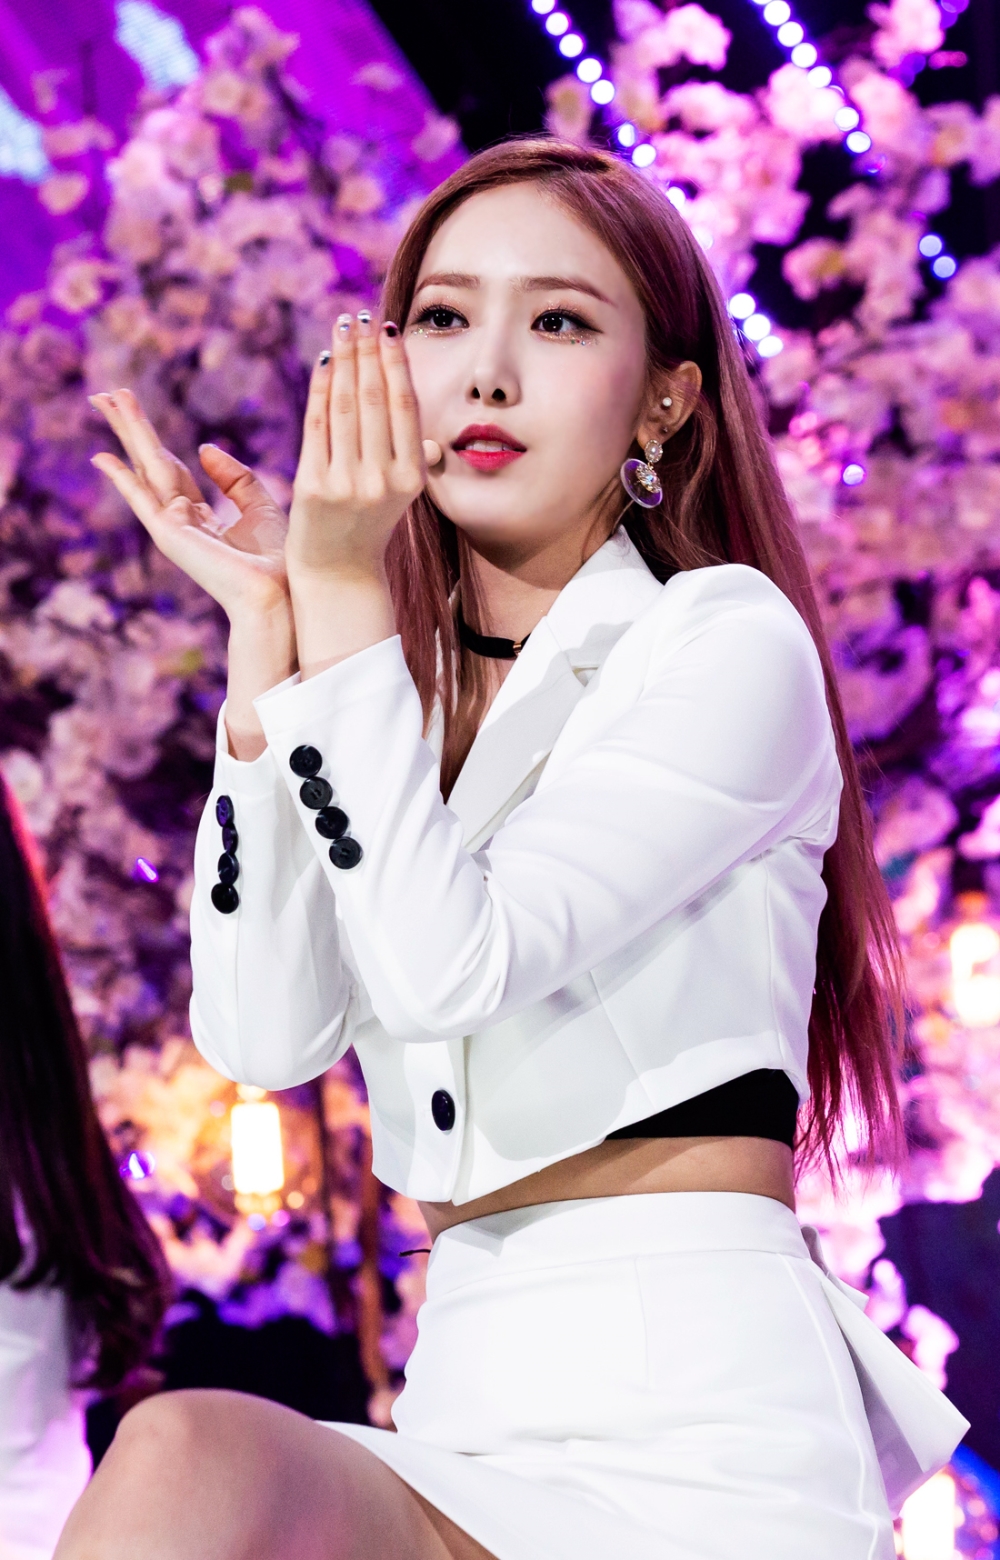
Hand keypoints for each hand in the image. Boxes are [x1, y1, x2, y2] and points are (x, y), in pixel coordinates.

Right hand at [90, 388, 288, 619]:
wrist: (279, 593)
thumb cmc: (276, 559)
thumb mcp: (259, 504)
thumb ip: (233, 477)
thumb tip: (202, 448)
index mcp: (199, 515)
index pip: (170, 467)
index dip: (152, 438)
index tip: (134, 408)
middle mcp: (179, 519)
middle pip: (150, 461)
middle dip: (129, 427)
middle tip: (103, 394)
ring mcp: (171, 526)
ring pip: (144, 467)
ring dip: (125, 433)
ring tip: (103, 399)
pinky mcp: (169, 535)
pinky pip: (142, 498)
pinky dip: (122, 478)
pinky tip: (102, 457)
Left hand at [287, 314, 425, 583]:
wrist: (338, 574)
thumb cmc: (368, 525)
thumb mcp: (398, 491)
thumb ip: (404, 447)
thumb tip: (406, 394)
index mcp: (412, 478)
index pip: (404, 406)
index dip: (395, 363)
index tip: (387, 328)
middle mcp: (383, 480)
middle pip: (376, 400)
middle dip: (367, 352)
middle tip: (361, 316)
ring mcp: (348, 483)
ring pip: (347, 407)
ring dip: (345, 360)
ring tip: (344, 328)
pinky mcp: (314, 487)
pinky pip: (317, 426)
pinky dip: (320, 389)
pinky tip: (324, 361)